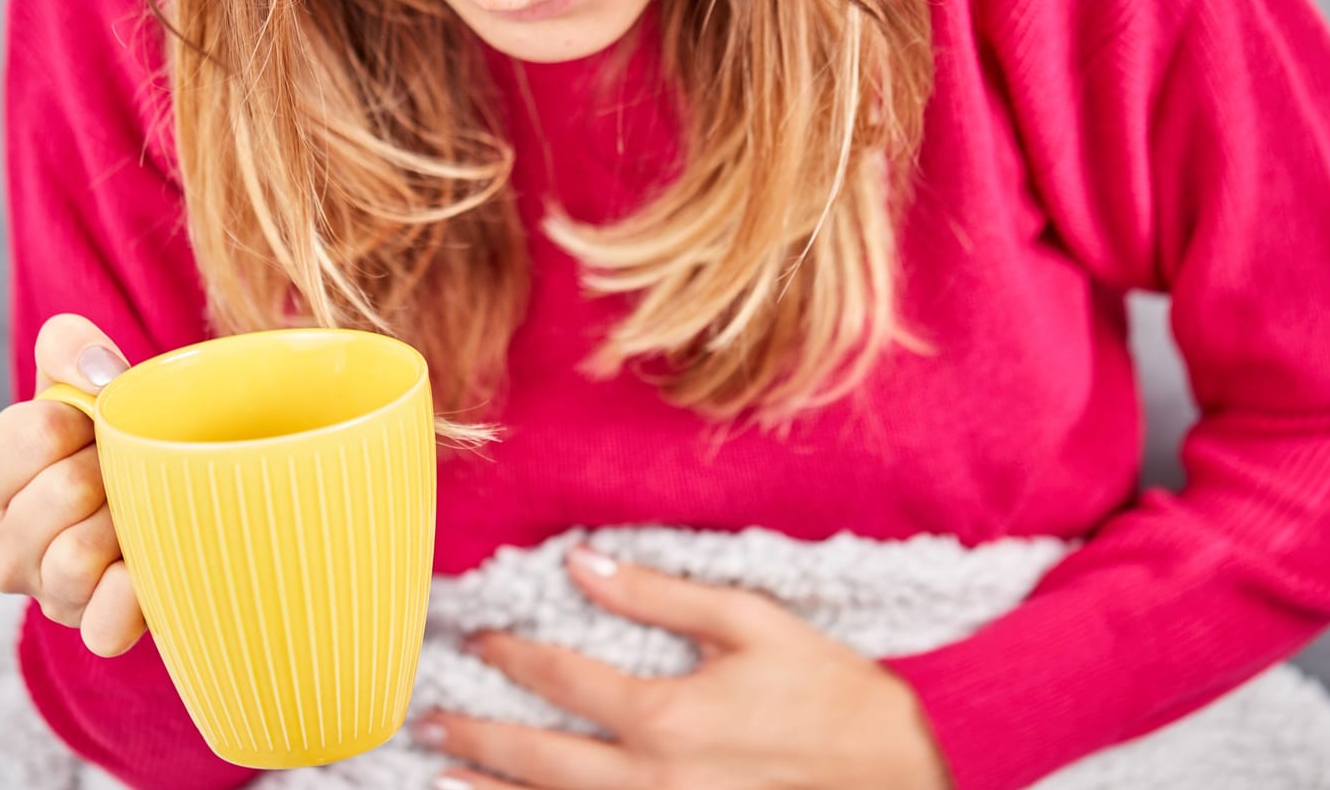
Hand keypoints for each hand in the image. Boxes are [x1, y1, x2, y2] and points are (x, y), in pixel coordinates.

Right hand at [0, 312, 145, 656]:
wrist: (155, 491)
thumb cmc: (100, 438)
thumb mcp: (73, 377)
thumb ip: (69, 346)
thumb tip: (100, 375)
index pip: (34, 434)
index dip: (84, 419)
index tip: (95, 424)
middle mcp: (0, 553)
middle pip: (65, 491)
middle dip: (110, 467)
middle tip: (123, 468)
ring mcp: (46, 597)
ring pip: (81, 553)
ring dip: (128, 520)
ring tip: (136, 508)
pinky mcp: (92, 630)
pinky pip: (104, 626)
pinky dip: (132, 593)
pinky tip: (146, 563)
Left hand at [413, 546, 951, 789]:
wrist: (899, 786)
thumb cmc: (836, 700)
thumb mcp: (756, 626)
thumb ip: (663, 594)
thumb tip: (584, 561)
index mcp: (665, 715)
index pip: (561, 680)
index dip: (512, 657)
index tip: (479, 642)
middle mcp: (650, 780)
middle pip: (537, 759)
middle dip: (478, 736)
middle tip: (430, 719)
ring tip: (444, 776)